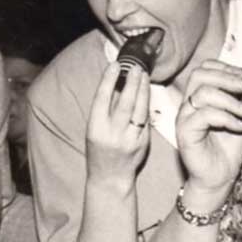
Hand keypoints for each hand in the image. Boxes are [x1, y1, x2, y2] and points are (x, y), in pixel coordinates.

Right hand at [85, 61, 149, 186]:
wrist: (110, 177)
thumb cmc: (99, 149)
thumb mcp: (94, 129)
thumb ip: (104, 108)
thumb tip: (115, 81)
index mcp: (96, 129)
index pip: (103, 99)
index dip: (109, 80)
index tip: (115, 65)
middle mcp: (112, 135)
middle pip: (125, 103)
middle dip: (131, 82)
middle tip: (136, 67)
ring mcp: (129, 140)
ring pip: (139, 110)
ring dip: (142, 90)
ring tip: (143, 75)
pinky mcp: (143, 144)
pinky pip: (146, 120)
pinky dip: (146, 104)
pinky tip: (147, 92)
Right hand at [175, 44, 241, 199]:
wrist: (220, 177)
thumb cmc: (230, 150)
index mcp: (200, 97)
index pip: (204, 68)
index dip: (225, 67)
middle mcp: (189, 105)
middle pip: (199, 74)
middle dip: (227, 77)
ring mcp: (185, 118)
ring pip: (202, 93)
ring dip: (230, 100)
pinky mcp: (185, 133)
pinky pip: (204, 115)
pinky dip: (226, 118)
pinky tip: (239, 127)